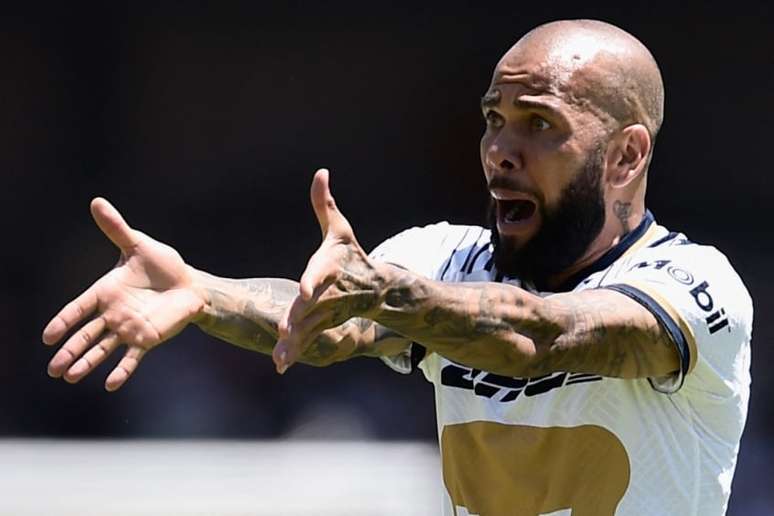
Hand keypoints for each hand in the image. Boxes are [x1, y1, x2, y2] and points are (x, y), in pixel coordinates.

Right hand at [42, 198, 203, 390]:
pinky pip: (132, 358)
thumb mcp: (138, 244)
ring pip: (103, 349)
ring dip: (87, 363)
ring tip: (70, 377)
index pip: (78, 309)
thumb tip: (97, 202)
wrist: (189, 284)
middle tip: (51, 369)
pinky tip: (110, 385)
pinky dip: (122, 371)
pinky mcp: (147, 339)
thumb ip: (116, 229)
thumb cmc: (163, 264)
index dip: (63, 322)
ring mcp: (129, 328)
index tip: (47, 337)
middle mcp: (113, 314)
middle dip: (68, 351)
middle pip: (86, 335)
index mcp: (106, 292)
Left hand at [273, 169, 381, 372]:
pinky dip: (294, 352)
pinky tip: (279, 364)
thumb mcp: (339, 230)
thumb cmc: (351, 256)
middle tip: (285, 328)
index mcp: (329, 269)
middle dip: (299, 318)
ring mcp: (325, 313)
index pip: (320, 274)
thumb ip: (324, 205)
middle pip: (311, 307)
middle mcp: (327, 294)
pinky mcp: (322, 325)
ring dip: (295, 342)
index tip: (305, 289)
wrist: (374, 288)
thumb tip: (320, 171)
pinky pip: (307, 340)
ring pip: (308, 328)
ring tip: (279, 355)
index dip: (312, 281)